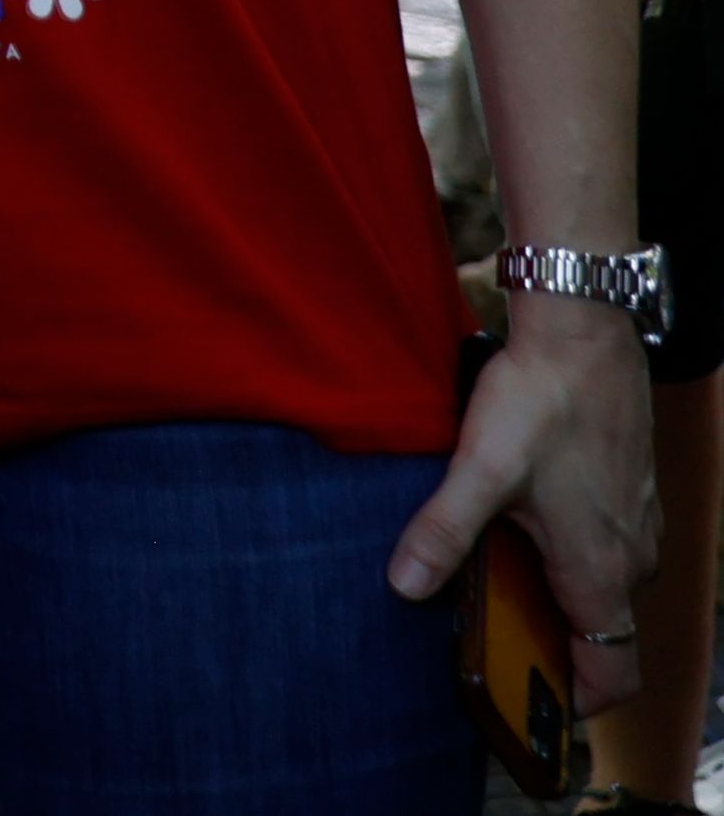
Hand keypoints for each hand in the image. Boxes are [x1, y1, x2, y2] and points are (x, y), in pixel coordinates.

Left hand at [392, 300, 655, 716]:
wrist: (585, 334)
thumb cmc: (542, 401)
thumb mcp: (479, 470)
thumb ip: (442, 530)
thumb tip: (404, 585)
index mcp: (601, 572)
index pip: (614, 673)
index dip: (580, 702)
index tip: (537, 707)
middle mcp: (631, 558)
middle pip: (603, 634)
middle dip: (554, 647)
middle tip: (492, 640)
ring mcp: (637, 524)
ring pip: (605, 588)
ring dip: (560, 598)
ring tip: (496, 586)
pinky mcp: (629, 492)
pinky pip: (606, 548)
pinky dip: (570, 557)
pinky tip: (520, 530)